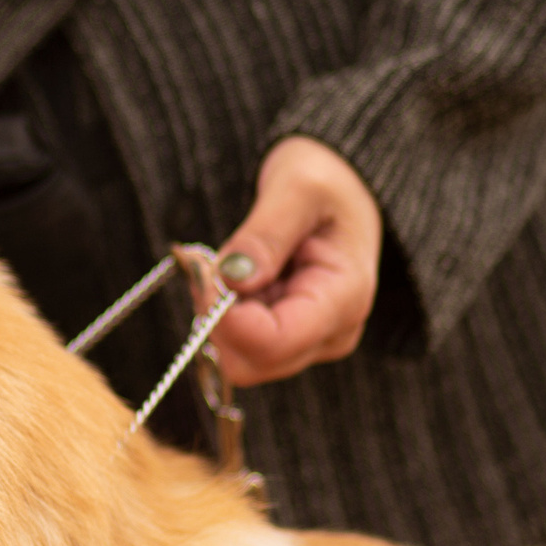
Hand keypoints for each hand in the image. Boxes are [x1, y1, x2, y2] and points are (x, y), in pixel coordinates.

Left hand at [206, 137, 380, 387]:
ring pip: (238, 358)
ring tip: (223, 262)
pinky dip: (220, 313)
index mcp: (345, 299)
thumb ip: (267, 234)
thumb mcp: (300, 188)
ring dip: (215, 315)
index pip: (274, 342)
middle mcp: (330, 334)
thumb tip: (233, 279)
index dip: (224, 318)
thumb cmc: (328, 182)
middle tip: (204, 263)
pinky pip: (238, 343)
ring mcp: (308, 341)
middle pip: (250, 363)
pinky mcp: (287, 338)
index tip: (201, 272)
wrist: (342, 189)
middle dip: (215, 317)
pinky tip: (230, 276)